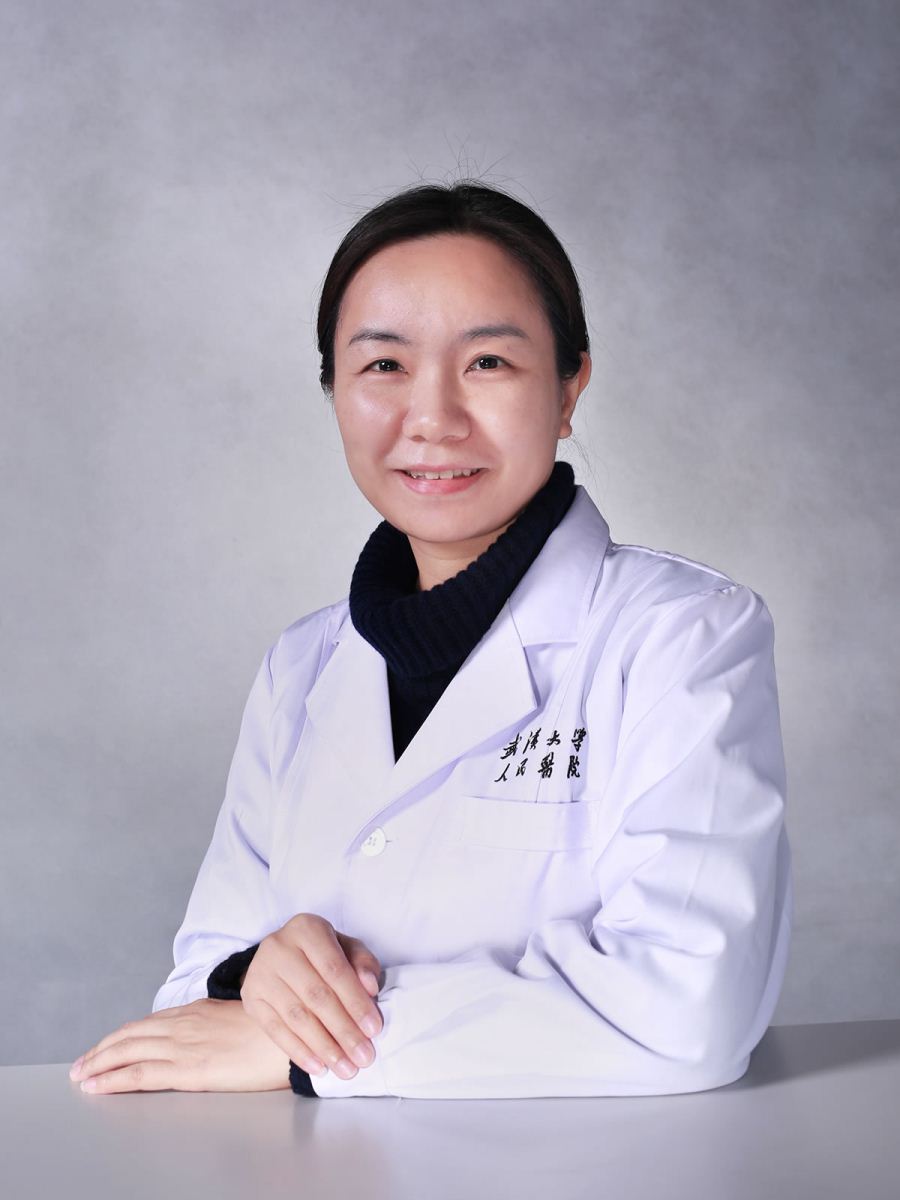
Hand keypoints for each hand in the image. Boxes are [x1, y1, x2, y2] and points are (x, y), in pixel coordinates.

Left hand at [69, 998, 290, 1093]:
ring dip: (99, 1063)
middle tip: (81, 1064)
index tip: (106, 1045)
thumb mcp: (241, 1017)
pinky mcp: (187, 1070)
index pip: (149, 1023)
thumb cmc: (276, 1030)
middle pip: (131, 1035)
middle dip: (102, 1050)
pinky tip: (99, 1085)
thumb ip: (218, 1022)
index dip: (123, 1034)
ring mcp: (184, 1047)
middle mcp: (184, 1025)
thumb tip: (209, 1030)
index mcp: (198, 1012)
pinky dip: (113, 1079)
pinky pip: (140, 1073)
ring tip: (81, 1075)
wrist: (292, 1039)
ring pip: (128, 1051)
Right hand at [240, 913, 383, 1081]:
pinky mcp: (249, 997)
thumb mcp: (347, 948)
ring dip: (324, 1047)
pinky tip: (318, 1067)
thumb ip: (363, 964)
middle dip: (344, 1031)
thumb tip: (370, 987)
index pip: (335, 970)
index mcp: (307, 929)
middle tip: (364, 1057)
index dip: (356, 1002)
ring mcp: (260, 972)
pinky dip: (299, 1051)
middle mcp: (278, 947)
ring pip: (296, 1016)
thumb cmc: (324, 953)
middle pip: (316, 996)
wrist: (283, 956)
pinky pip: (275, 1030)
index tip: (375, 1029)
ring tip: (345, 1068)